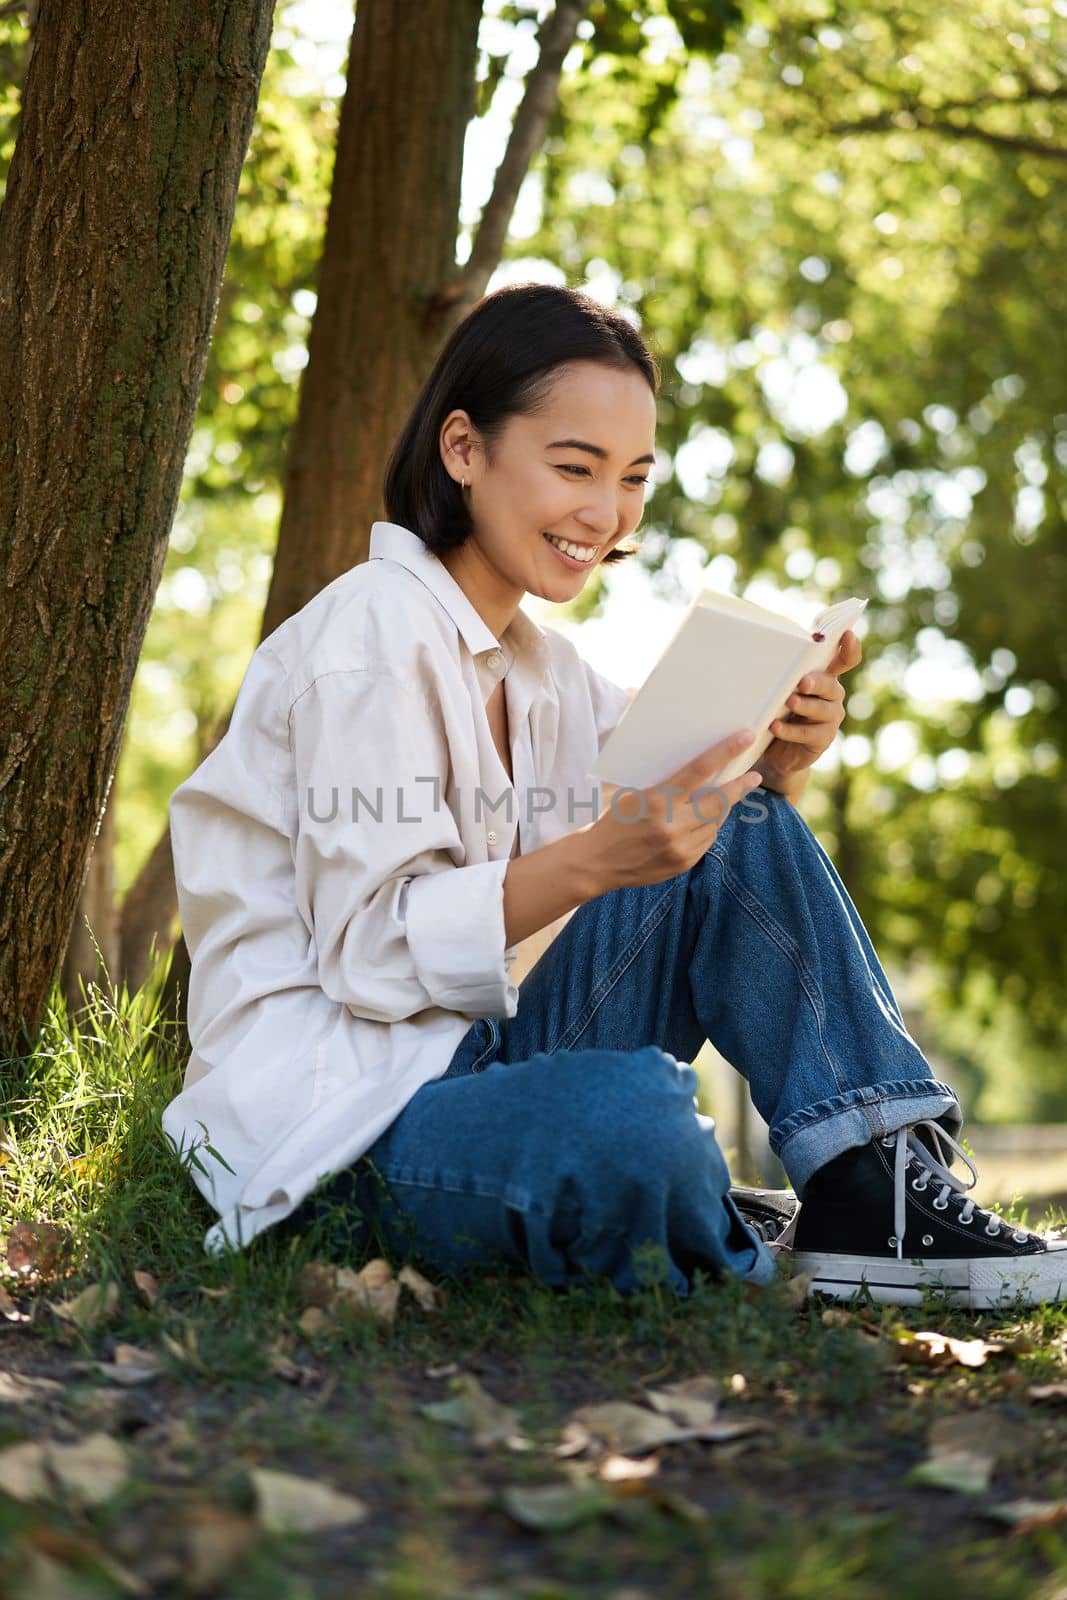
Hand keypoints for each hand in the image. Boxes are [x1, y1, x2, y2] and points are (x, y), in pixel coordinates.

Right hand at [581, 729, 763, 892]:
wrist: (596, 863)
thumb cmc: (613, 821)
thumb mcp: (635, 795)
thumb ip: (668, 787)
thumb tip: (701, 773)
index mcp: (657, 800)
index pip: (699, 770)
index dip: (725, 752)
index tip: (745, 737)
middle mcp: (672, 825)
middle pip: (719, 801)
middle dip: (739, 787)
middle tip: (753, 777)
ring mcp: (680, 848)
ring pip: (715, 822)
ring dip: (719, 810)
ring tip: (716, 802)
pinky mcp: (683, 864)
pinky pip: (707, 841)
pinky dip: (706, 829)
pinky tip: (697, 825)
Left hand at [755, 629, 863, 793]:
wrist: (777, 751)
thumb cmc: (778, 711)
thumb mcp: (781, 690)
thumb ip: (784, 674)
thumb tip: (767, 652)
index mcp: (825, 677)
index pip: (845, 660)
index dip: (850, 647)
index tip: (847, 634)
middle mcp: (832, 695)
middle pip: (830, 684)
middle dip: (817, 682)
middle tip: (801, 682)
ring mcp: (831, 717)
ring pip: (822, 709)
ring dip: (805, 705)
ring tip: (788, 702)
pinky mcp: (824, 738)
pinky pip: (809, 733)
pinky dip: (791, 730)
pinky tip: (775, 727)